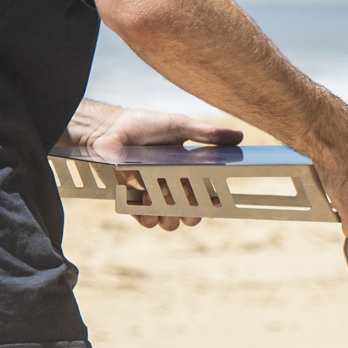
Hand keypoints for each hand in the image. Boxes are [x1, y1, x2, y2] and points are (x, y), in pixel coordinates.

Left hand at [76, 104, 243, 230]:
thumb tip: (239, 136)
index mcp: (187, 173)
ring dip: (169, 212)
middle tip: (184, 193)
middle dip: (191, 211)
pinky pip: (147, 220)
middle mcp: (171, 189)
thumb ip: (208, 134)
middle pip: (191, 216)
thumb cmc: (143, 126)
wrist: (108, 131)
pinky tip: (144, 196)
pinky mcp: (133, 204)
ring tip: (160, 191)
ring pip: (170, 222)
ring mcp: (152, 198)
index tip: (214, 200)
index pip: (206, 197)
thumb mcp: (179, 126)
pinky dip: (148, 213)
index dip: (212, 203)